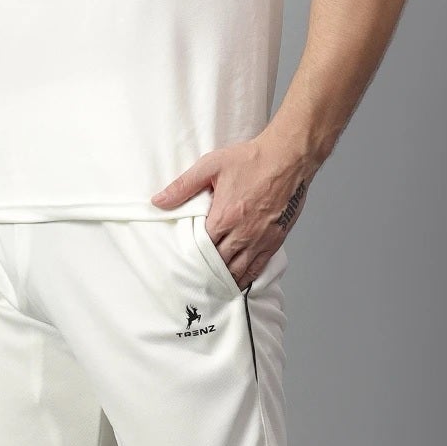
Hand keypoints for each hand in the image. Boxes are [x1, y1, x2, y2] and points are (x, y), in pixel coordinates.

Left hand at [151, 138, 311, 289]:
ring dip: (224, 279)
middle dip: (206, 271)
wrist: (288, 158)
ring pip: (238, 269)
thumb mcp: (211, 166)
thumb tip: (158, 201)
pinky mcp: (275, 240)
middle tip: (193, 280)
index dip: (191, 256)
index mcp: (224, 216)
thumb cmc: (252, 159)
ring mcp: (260, 239)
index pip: (201, 247)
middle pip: (219, 262)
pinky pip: (258, 267)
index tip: (182, 262)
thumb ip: (183, 186)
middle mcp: (242, 233)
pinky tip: (238, 282)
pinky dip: (246, 278)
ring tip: (211, 287)